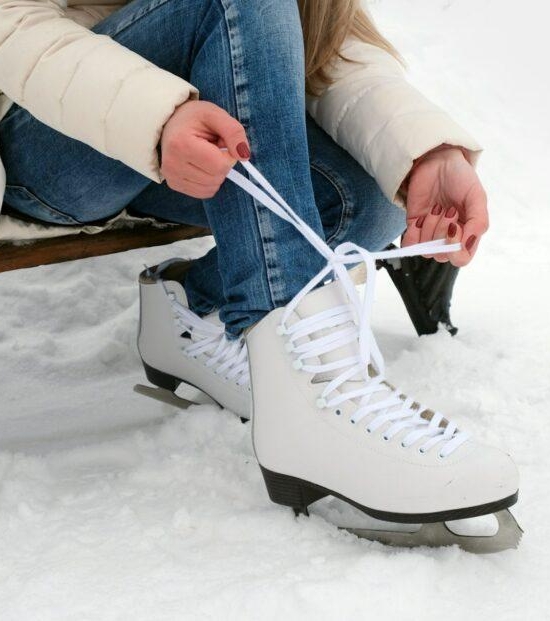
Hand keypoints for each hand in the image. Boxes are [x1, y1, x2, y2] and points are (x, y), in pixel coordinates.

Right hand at [160, 100, 249, 197]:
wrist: (169, 123)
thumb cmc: (193, 118)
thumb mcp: (215, 114)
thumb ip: (234, 132)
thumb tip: (244, 156)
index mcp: (181, 144)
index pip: (219, 165)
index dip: (229, 156)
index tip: (222, 144)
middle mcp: (172, 164)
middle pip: (216, 178)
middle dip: (222, 164)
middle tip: (212, 148)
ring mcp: (171, 176)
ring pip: (211, 188)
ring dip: (216, 174)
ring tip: (206, 156)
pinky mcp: (174, 184)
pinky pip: (204, 193)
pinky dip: (209, 182)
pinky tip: (201, 166)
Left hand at [401, 146, 487, 265]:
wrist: (438, 161)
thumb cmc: (461, 178)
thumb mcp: (477, 197)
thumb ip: (479, 221)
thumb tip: (468, 243)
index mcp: (468, 234)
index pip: (462, 258)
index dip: (456, 250)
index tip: (454, 227)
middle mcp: (449, 238)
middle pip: (441, 255)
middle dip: (442, 233)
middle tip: (448, 210)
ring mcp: (430, 233)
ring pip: (425, 249)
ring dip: (430, 228)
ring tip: (437, 208)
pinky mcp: (414, 227)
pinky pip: (409, 245)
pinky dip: (413, 234)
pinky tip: (420, 218)